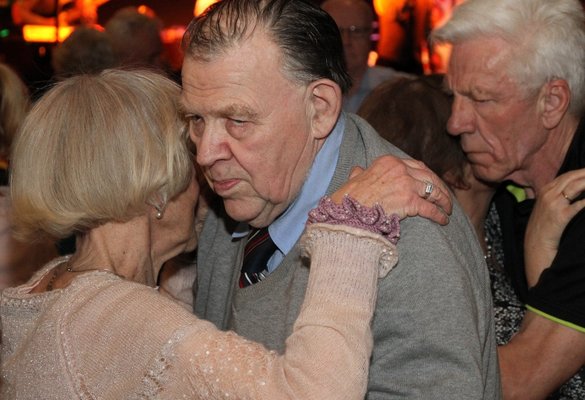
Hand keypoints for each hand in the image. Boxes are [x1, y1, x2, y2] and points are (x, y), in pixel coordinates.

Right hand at [331, 155, 452, 224]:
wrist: (347, 211)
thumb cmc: (348, 198)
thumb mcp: (354, 179)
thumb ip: (359, 173)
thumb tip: (358, 170)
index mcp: (388, 161)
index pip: (416, 165)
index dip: (427, 176)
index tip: (433, 183)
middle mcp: (400, 169)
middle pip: (429, 176)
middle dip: (440, 187)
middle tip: (445, 197)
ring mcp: (406, 184)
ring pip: (433, 190)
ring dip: (443, 200)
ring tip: (448, 209)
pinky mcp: (410, 201)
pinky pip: (430, 207)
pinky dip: (439, 214)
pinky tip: (443, 220)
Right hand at [525, 168, 584, 286]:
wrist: (536, 242)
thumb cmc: (543, 225)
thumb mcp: (545, 206)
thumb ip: (556, 194)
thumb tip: (574, 188)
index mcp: (544, 190)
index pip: (566, 175)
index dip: (581, 172)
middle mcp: (548, 194)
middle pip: (571, 178)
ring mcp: (554, 204)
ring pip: (575, 187)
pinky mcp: (561, 216)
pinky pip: (578, 204)